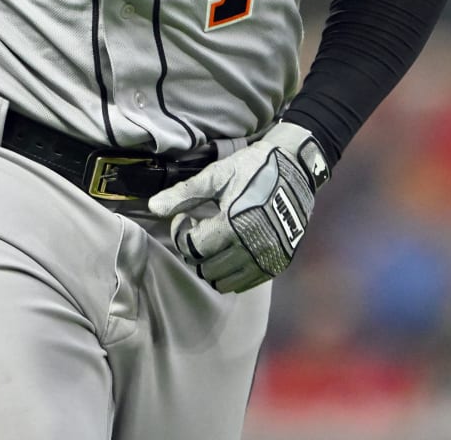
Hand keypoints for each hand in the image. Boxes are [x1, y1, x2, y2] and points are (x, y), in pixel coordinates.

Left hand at [147, 121, 329, 293]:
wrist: (297, 168)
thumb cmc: (254, 168)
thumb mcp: (218, 175)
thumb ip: (185, 193)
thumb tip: (153, 207)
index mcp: (233, 225)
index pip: (192, 248)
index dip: (181, 233)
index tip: (185, 218)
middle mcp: (251, 247)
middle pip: (205, 268)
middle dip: (194, 251)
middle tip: (198, 230)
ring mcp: (267, 258)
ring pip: (224, 282)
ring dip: (212, 266)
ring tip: (214, 242)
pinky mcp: (278, 263)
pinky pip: (246, 283)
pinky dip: (233, 273)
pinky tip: (232, 250)